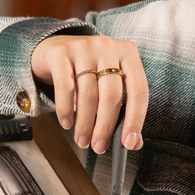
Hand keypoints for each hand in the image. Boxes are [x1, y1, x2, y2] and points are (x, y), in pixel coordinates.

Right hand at [30, 35, 148, 153]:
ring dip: (85, 124)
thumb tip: (134, 142)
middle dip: (105, 127)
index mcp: (128, 54)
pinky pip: (66, 87)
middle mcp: (108, 47)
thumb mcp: (109, 85)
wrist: (55, 48)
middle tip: (99, 147)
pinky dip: (67, 110)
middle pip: (112, 95)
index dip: (135, 120)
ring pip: (88, 94)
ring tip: (82, 140)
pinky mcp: (61, 53)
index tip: (128, 143)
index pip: (139, 91)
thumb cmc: (88, 70)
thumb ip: (124, 110)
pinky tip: (67, 123)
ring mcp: (84, 47)